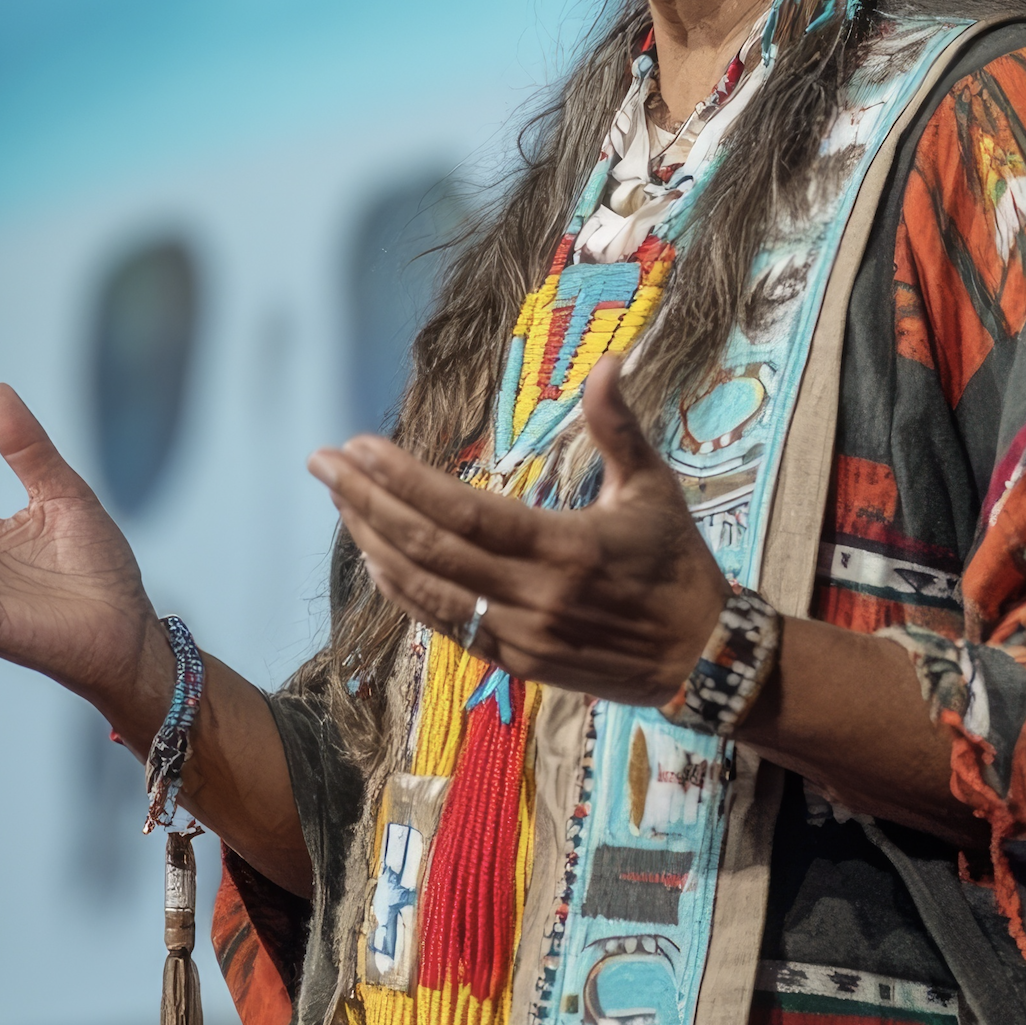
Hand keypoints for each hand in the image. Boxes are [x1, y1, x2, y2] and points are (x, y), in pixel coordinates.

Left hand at [307, 356, 726, 706]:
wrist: (702, 658)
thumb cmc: (678, 563)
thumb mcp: (654, 487)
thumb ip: (619, 426)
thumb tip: (608, 361)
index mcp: (566, 547)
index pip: (463, 511)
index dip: (404, 481)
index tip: (359, 447)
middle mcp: (534, 596)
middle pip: (428, 547)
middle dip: (366, 502)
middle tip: (323, 463)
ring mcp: (519, 635)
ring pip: (426, 590)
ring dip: (373, 544)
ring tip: (338, 502)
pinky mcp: (515, 663)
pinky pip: (445, 624)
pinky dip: (403, 592)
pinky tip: (375, 560)